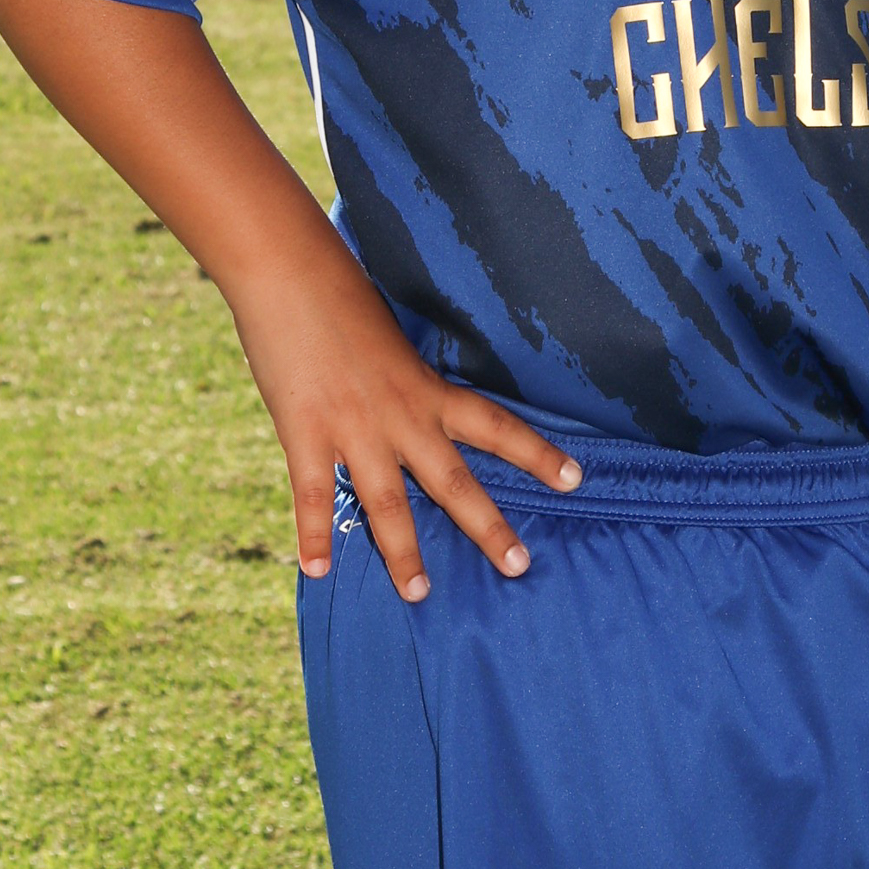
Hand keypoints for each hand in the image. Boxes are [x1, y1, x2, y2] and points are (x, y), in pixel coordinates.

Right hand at [230, 240, 580, 599]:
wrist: (290, 273)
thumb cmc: (339, 295)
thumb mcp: (389, 340)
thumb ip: (402, 382)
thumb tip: (410, 406)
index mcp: (426, 388)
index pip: (496, 426)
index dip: (537, 453)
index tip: (578, 479)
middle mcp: (401, 415)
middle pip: (454, 481)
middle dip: (488, 527)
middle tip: (520, 566)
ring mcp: (354, 428)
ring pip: (388, 503)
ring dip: (403, 553)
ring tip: (419, 594)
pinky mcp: (305, 433)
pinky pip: (314, 496)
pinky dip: (314, 536)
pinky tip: (317, 572)